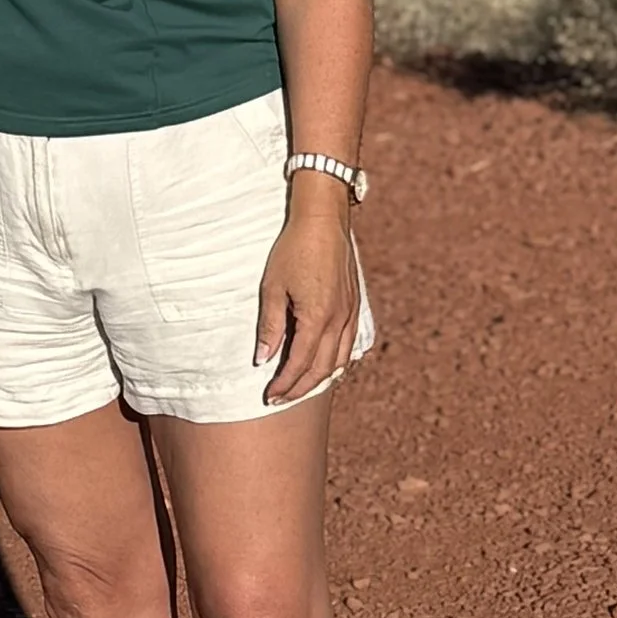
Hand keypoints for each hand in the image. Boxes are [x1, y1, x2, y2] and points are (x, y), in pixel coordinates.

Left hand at [256, 190, 361, 405]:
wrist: (323, 220)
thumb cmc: (294, 249)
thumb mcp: (273, 286)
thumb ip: (270, 326)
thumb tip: (262, 359)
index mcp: (317, 317)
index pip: (300, 364)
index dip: (284, 384)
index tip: (269, 395)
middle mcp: (338, 320)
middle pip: (322, 369)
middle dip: (300, 388)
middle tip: (280, 397)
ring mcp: (350, 313)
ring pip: (339, 360)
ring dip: (319, 378)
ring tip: (299, 387)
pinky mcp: (354, 305)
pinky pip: (348, 343)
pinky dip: (336, 361)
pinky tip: (324, 364)